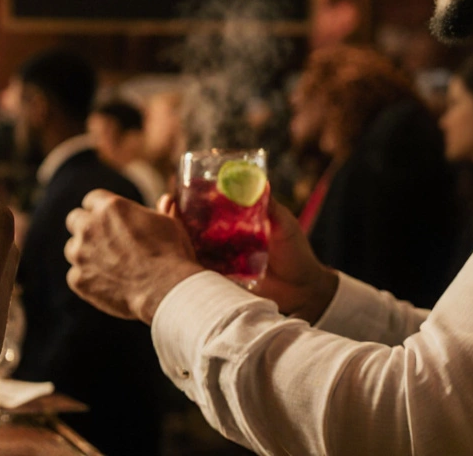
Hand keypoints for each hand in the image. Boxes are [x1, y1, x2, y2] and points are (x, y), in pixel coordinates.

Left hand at [65, 190, 201, 323]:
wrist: (167, 290)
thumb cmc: (172, 254)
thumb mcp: (169, 225)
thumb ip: (160, 211)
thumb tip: (166, 200)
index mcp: (110, 207)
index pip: (92, 199)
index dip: (101, 210)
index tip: (109, 220)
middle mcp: (89, 227)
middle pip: (75, 220)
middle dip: (86, 228)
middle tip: (103, 241)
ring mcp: (80, 254)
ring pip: (72, 249)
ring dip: (85, 254)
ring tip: (108, 266)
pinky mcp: (78, 279)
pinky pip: (76, 276)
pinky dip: (88, 280)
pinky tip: (108, 285)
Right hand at [150, 193, 336, 321]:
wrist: (304, 290)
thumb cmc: (295, 252)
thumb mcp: (284, 224)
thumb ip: (271, 205)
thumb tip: (261, 182)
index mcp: (235, 220)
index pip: (206, 204)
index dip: (190, 195)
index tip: (180, 186)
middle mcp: (222, 238)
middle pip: (189, 221)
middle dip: (173, 211)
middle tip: (168, 203)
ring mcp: (219, 258)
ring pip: (188, 243)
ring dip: (174, 233)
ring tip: (167, 223)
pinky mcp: (219, 278)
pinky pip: (198, 269)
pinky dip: (185, 261)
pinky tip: (176, 254)